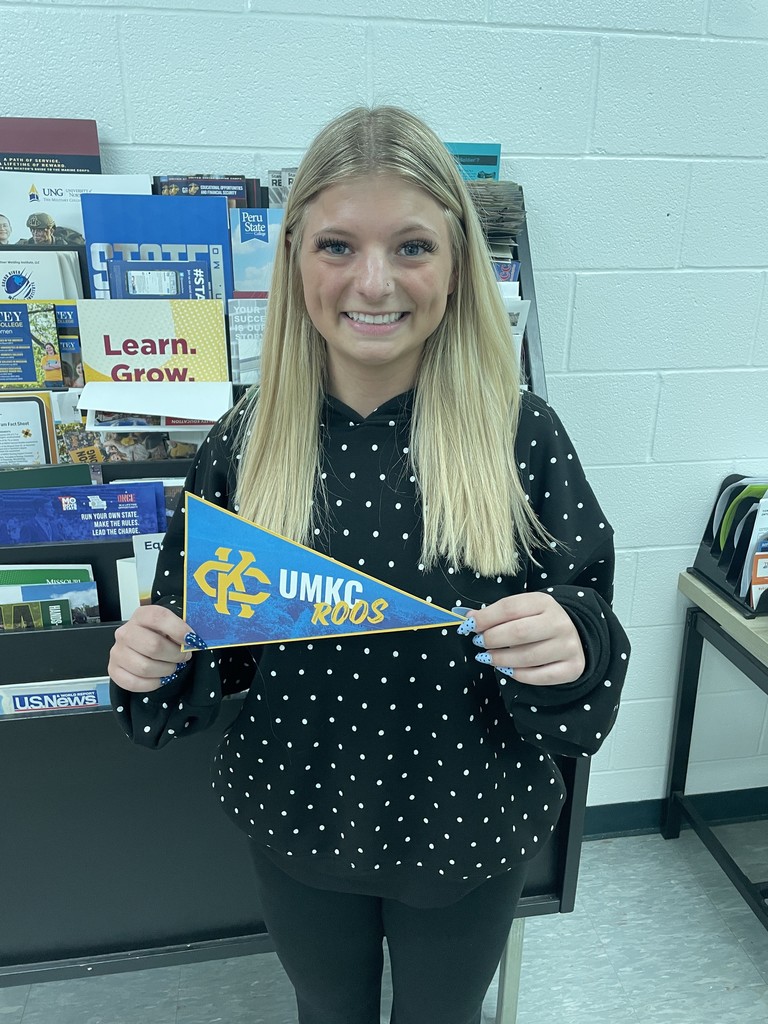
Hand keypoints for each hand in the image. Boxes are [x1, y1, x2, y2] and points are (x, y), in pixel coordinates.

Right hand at [108, 605, 191, 692]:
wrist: (144, 646)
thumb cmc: (162, 636)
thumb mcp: (173, 626)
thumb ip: (183, 630)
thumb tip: (193, 641)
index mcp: (142, 615)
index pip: (158, 618)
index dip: (178, 629)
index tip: (192, 639)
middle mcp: (125, 632)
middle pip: (153, 646)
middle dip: (175, 655)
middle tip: (183, 656)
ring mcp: (117, 651)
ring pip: (145, 667)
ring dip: (165, 670)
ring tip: (171, 666)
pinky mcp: (114, 670)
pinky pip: (134, 682)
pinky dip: (153, 683)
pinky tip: (160, 677)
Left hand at [464, 593, 584, 685]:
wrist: (575, 635)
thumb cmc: (538, 622)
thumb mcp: (522, 610)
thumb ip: (496, 614)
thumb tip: (469, 619)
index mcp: (544, 602)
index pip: (510, 608)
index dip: (485, 618)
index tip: (469, 626)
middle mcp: (560, 622)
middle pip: (519, 632)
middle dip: (492, 639)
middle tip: (479, 643)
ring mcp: (569, 646)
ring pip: (528, 657)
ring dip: (501, 659)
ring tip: (487, 657)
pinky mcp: (573, 668)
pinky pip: (540, 677)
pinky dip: (518, 675)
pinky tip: (506, 670)